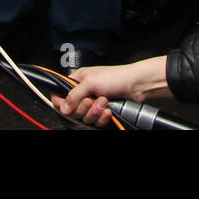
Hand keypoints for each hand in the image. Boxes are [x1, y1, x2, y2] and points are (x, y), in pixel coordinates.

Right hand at [52, 57, 170, 125]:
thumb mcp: (91, 82)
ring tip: (104, 103)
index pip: (61, 93)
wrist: (136, 86)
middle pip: (73, 109)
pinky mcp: (102, 112)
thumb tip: (62, 107)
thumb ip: (74, 95)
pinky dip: (102, 118)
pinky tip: (108, 111)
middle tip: (92, 101)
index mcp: (78, 80)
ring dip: (94, 113)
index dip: (61, 102)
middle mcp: (84, 92)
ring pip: (84, 117)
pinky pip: (96, 122)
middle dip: (83, 108)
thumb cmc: (116, 77)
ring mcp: (93, 103)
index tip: (65, 107)